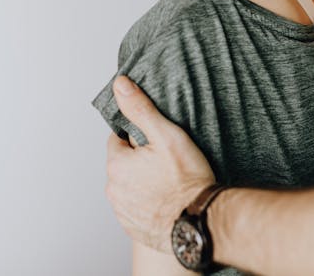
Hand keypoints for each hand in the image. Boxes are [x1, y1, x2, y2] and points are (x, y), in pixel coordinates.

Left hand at [105, 76, 215, 252]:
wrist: (200, 223)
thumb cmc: (186, 179)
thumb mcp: (166, 135)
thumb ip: (141, 109)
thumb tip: (120, 85)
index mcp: (116, 164)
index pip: (118, 140)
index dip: (138, 138)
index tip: (157, 142)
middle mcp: (113, 190)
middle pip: (124, 164)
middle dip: (140, 160)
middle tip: (168, 161)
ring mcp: (123, 212)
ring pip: (130, 187)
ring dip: (144, 183)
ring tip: (171, 182)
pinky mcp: (134, 228)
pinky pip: (137, 208)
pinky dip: (149, 203)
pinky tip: (169, 200)